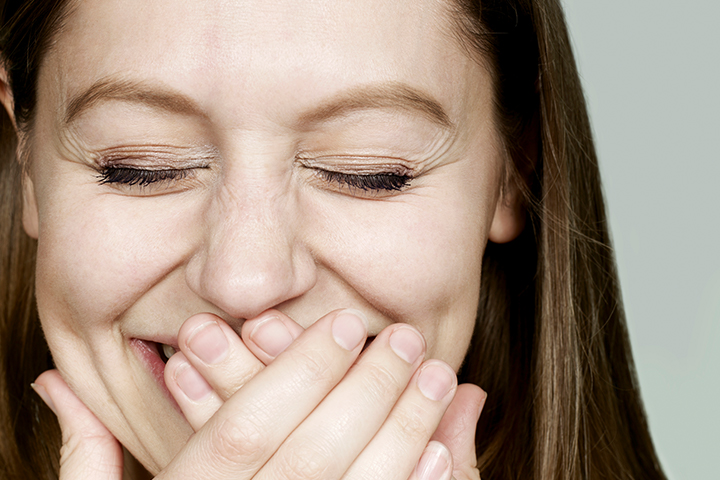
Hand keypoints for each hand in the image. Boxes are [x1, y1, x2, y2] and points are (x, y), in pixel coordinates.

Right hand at [33, 310, 484, 478]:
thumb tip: (57, 382)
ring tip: (441, 380)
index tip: (347, 324)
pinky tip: (443, 456)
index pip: (244, 424)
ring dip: (406, 432)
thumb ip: (86, 458)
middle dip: (368, 389)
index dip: (299, 370)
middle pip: (313, 452)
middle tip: (409, 341)